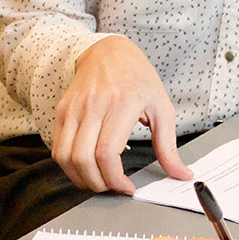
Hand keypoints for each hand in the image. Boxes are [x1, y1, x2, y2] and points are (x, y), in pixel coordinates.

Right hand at [52, 36, 192, 193]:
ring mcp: (73, 109)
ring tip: (98, 180)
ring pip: (65, 157)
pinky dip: (69, 166)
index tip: (127, 187)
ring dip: (80, 178)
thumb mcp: (162, 108)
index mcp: (121, 105)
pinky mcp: (62, 111)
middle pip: (83, 160)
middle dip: (98, 184)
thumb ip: (168, 146)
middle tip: (112, 187)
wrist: (109, 52)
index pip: (106, 153)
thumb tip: (181, 173)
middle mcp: (93, 106)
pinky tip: (85, 167)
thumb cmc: (137, 78)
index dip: (114, 179)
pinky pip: (57, 148)